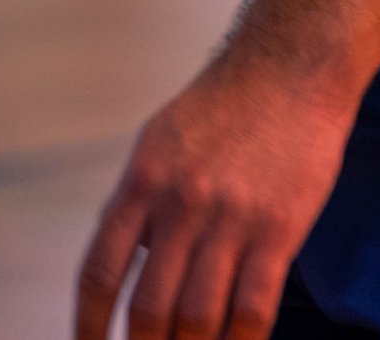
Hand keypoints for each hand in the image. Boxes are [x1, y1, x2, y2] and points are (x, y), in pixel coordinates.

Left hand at [75, 54, 352, 339]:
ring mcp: (229, 219)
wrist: (290, 66)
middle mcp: (179, 202)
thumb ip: (141, 201)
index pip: (100, 270)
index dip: (89, 324)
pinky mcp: (278, 230)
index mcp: (143, 179)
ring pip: (199, 319)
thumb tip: (127, 262)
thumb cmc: (226, 103)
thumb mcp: (161, 140)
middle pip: (149, 308)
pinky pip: (253, 309)